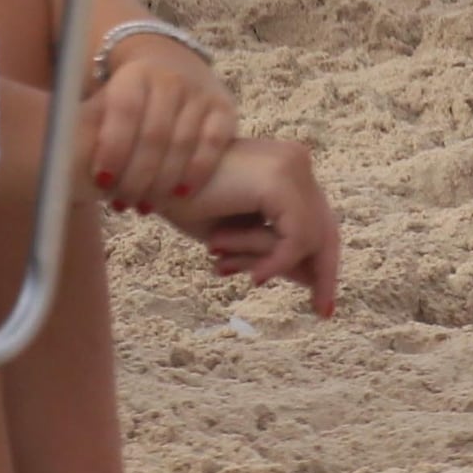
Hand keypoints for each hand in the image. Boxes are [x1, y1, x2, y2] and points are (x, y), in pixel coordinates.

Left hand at [81, 30, 242, 213]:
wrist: (170, 61)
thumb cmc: (128, 95)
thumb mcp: (106, 96)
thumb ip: (89, 124)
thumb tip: (59, 162)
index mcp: (135, 73)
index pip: (124, 111)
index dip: (113, 148)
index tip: (100, 181)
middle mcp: (170, 79)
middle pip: (154, 134)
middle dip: (137, 175)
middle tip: (124, 203)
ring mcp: (199, 92)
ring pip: (182, 143)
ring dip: (162, 181)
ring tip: (146, 205)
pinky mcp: (224, 107)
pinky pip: (213, 144)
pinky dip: (197, 172)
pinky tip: (181, 195)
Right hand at [173, 136, 340, 312]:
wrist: (146, 175)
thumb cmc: (183, 200)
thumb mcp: (238, 232)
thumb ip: (274, 248)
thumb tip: (314, 279)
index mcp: (285, 163)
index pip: (318, 218)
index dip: (323, 260)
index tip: (323, 303)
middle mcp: (294, 159)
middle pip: (325, 227)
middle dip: (323, 273)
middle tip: (322, 313)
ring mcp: (290, 165)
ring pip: (310, 237)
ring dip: (273, 264)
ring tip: (230, 270)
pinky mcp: (280, 180)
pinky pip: (297, 238)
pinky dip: (277, 262)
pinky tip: (254, 276)